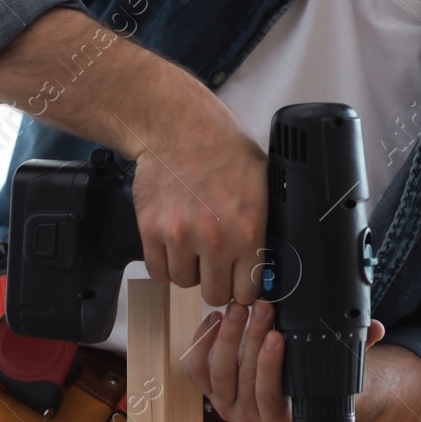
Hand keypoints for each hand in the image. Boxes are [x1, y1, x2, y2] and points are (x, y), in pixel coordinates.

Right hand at [124, 76, 267, 306]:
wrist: (179, 127)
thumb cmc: (224, 149)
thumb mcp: (263, 184)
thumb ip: (264, 226)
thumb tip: (269, 260)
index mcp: (249, 230)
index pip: (248, 289)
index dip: (244, 286)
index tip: (240, 279)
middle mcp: (214, 239)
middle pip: (216, 294)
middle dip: (218, 283)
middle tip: (216, 265)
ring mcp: (179, 236)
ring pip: (184, 282)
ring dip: (190, 270)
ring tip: (194, 246)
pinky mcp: (151, 231)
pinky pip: (157, 270)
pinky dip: (165, 263)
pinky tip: (174, 245)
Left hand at [184, 298, 385, 421]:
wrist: (299, 395)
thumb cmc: (317, 382)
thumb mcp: (337, 372)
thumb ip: (357, 349)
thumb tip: (374, 328)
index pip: (269, 395)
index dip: (271, 364)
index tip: (280, 334)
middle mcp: (250, 419)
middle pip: (243, 377)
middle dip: (252, 337)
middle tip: (262, 307)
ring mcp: (226, 405)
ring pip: (218, 371)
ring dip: (228, 336)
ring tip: (241, 307)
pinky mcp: (210, 389)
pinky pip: (197, 369)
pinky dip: (202, 343)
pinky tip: (216, 319)